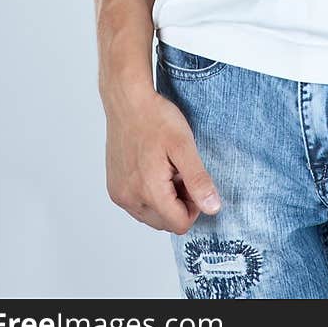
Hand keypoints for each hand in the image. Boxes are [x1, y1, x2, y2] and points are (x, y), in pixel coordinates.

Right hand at [105, 85, 222, 233]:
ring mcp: (119, 194)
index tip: (193, 181)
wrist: (128, 101)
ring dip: (164, 200)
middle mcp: (129, 198)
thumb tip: (212, 208)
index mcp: (148, 190)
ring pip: (151, 216)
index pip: (179, 224)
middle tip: (180, 172)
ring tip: (166, 169)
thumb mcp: (184, 146)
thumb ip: (198, 180)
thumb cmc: (155, 118)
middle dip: (179, 204)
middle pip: (165, 223)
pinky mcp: (114, 188)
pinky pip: (138, 206)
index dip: (194, 206)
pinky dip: (150, 194)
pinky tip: (153, 168)